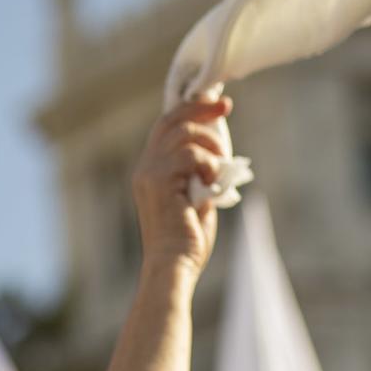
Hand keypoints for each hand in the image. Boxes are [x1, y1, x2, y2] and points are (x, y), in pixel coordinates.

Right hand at [131, 95, 229, 280]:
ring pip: (184, 133)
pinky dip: (208, 164)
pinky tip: (213, 182)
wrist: (174, 265)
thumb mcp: (197, 198)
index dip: (190, 110)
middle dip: (200, 108)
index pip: (166, 127)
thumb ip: (199, 173)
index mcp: (150, 171)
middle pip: (171, 119)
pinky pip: (190, 155)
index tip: (216, 105)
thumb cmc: (187, 241)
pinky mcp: (158, 180)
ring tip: (221, 165)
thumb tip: (218, 151)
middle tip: (226, 105)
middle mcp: (144, 168)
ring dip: (210, 144)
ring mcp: (149, 173)